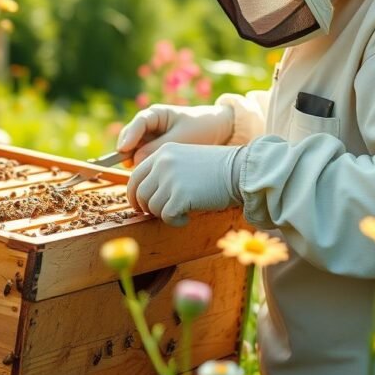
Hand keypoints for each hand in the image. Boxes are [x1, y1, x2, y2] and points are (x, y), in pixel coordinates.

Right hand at [116, 104, 233, 164]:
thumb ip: (157, 148)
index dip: (129, 136)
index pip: (138, 123)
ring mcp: (149, 138)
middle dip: (128, 151)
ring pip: (134, 150)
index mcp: (156, 114)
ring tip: (143, 172)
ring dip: (136, 160)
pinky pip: (142, 158)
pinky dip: (143, 165)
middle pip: (130, 137)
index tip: (123, 150)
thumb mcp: (181, 138)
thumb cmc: (201, 129)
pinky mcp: (153, 150)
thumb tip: (134, 161)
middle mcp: (148, 125)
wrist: (218, 131)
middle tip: (130, 166)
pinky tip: (149, 174)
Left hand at [126, 142, 242, 225]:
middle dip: (146, 208)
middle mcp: (163, 163)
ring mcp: (171, 179)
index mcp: (163, 153)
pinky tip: (187, 218)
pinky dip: (175, 222)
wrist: (240, 171)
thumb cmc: (216, 170)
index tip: (139, 205)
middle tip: (158, 214)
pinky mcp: (181, 196)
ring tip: (180, 212)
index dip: (134, 194)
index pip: (135, 175)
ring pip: (152, 207)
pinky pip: (167, 216)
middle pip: (140, 193)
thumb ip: (164, 171)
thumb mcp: (185, 160)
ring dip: (164, 214)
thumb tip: (144, 195)